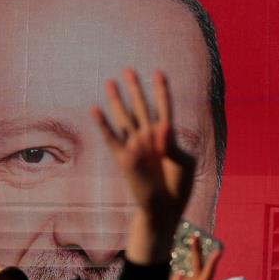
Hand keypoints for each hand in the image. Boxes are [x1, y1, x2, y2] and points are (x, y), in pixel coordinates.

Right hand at [92, 70, 194, 225]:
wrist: (165, 209)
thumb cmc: (179, 186)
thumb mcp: (184, 163)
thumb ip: (172, 144)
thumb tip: (163, 125)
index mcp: (167, 136)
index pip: (164, 108)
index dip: (162, 90)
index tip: (159, 72)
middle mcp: (149, 137)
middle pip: (141, 107)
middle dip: (135, 89)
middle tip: (128, 70)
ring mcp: (135, 146)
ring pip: (125, 118)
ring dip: (117, 101)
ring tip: (109, 82)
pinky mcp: (124, 158)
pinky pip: (111, 138)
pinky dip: (103, 124)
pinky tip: (94, 109)